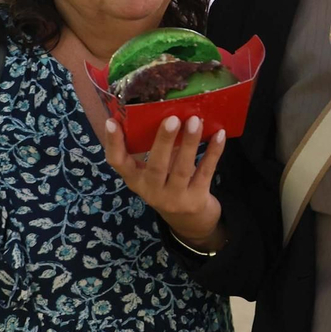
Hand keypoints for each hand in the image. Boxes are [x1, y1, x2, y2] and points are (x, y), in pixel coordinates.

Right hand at [103, 115, 226, 248]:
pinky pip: (205, 173)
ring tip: (195, 121)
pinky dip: (213, 153)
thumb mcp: (153, 173)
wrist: (190, 222)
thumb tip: (163, 109)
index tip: (112, 122)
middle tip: (172, 118)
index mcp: (135, 180)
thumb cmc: (168, 185)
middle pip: (155, 165)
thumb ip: (153, 149)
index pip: (118, 162)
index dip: (113, 143)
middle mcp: (151, 191)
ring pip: (182, 168)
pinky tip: (219, 135)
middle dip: (163, 141)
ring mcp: (174, 198)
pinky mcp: (196, 200)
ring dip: (190, 143)